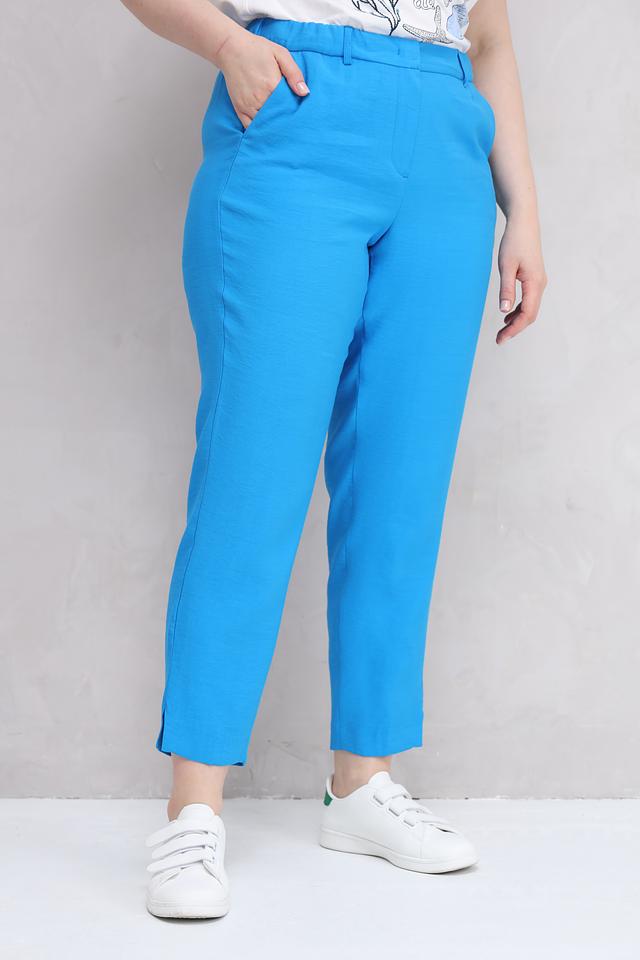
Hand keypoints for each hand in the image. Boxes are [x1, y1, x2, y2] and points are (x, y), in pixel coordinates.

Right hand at [215, 26, 308, 128]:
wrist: (231, 48)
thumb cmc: (257, 49)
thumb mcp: (280, 54)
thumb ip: (294, 73)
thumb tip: (305, 93)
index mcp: (272, 86)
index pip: (289, 107)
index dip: (295, 111)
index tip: (300, 113)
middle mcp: (260, 99)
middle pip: (278, 118)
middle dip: (285, 121)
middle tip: (292, 122)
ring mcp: (248, 106)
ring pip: (264, 125)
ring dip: (273, 127)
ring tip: (280, 126)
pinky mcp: (239, 109)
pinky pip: (250, 127)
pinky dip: (259, 130)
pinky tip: (266, 128)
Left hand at [496, 210, 546, 343]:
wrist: (523, 223)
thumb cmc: (514, 242)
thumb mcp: (506, 267)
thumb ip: (506, 289)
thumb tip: (504, 311)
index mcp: (535, 283)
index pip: (527, 314)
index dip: (514, 329)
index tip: (500, 338)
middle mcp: (540, 284)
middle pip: (530, 315)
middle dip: (515, 329)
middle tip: (499, 339)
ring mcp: (539, 282)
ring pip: (530, 308)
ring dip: (517, 321)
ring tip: (502, 331)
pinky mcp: (534, 278)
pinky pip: (529, 300)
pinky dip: (519, 311)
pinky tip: (507, 315)